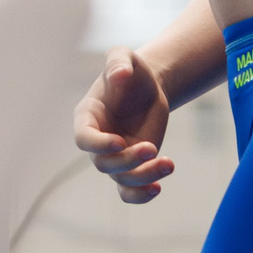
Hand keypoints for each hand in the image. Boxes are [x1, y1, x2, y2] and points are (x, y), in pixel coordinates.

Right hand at [73, 47, 172, 202]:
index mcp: (87, 117)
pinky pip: (130, 191)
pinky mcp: (132, 167)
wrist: (148, 87)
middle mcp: (98, 142)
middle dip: (128, 160)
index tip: (120, 142)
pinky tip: (158, 187)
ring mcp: (115, 157)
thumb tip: (120, 75)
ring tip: (168, 164)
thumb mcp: (123, 57)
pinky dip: (141, 195)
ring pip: (121, 180)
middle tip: (151, 147)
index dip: (99, 144)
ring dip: (144, 177)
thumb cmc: (131, 71)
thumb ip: (118, 61)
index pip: (84, 139)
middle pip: (105, 164)